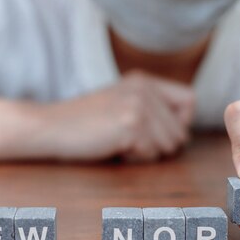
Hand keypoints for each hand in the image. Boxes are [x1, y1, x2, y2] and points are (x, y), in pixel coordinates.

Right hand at [0, 70, 194, 162]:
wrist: (50, 128)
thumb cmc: (84, 124)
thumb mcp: (121, 104)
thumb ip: (152, 111)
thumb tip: (183, 135)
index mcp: (144, 81)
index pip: (190, 100)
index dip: (179, 123)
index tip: (157, 132)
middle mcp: (145, 89)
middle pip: (180, 131)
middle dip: (159, 145)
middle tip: (128, 140)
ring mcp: (138, 105)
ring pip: (170, 145)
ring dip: (147, 153)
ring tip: (119, 142)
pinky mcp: (131, 124)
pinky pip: (151, 154)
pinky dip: (134, 158)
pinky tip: (113, 147)